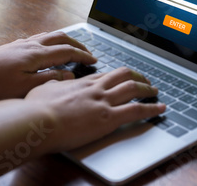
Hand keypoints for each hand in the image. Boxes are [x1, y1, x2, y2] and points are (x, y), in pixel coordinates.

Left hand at [0, 32, 96, 102]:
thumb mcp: (25, 88)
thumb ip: (50, 80)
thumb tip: (70, 75)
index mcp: (37, 55)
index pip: (68, 52)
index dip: (84, 56)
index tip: (95, 60)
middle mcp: (32, 45)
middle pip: (62, 38)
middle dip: (79, 45)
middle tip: (89, 53)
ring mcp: (23, 43)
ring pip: (51, 35)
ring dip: (66, 41)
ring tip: (74, 49)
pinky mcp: (15, 46)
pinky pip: (41, 38)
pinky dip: (53, 41)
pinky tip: (50, 49)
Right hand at [25, 67, 165, 151]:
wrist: (36, 120)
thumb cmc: (35, 108)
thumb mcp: (44, 88)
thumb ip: (55, 83)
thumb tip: (60, 79)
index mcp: (82, 82)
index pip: (107, 75)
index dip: (119, 76)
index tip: (125, 77)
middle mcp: (96, 88)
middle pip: (124, 76)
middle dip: (138, 77)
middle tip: (146, 81)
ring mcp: (103, 101)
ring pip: (133, 89)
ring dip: (147, 90)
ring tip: (155, 92)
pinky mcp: (108, 118)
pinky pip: (136, 111)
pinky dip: (151, 109)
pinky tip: (160, 108)